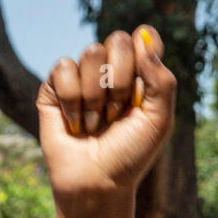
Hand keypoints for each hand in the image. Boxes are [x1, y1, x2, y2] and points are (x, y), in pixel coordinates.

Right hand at [37, 26, 176, 209]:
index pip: (144, 38)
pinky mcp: (55, 85)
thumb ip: (161, 81)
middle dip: (120, 81)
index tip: (144, 76)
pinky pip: (63, 67)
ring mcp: (83, 77)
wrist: (97, 181)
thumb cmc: (131, 154)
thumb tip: (144, 37)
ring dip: (97, 97)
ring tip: (97, 124)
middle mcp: (112, 72)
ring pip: (90, 53)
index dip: (144, 49)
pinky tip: (75, 124)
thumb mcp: (159, 121)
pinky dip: (73, 100)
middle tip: (119, 114)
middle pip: (117, 41)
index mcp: (141, 77)